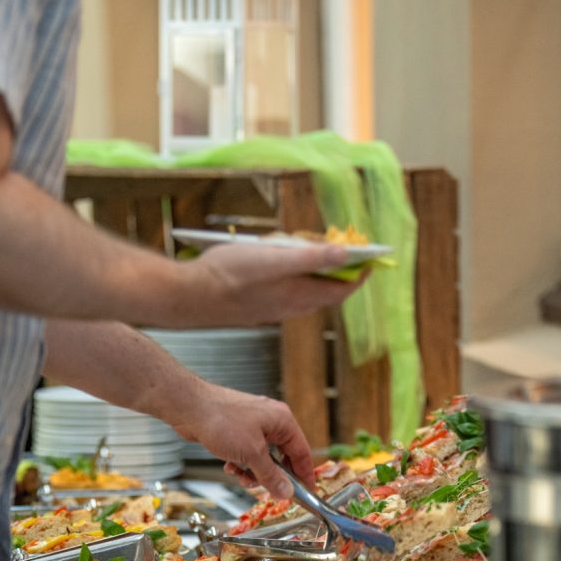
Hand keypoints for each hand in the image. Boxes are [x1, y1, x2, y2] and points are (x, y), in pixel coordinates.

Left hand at [173, 381, 314, 499]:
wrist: (190, 408)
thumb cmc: (222, 420)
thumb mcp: (252, 454)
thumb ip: (271, 475)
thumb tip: (286, 492)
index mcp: (282, 421)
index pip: (302, 453)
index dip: (305, 475)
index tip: (307, 493)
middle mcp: (271, 422)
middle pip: (281, 458)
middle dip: (270, 476)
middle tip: (264, 489)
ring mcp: (254, 426)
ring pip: (262, 459)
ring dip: (251, 472)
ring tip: (239, 474)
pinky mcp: (238, 431)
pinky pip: (247, 454)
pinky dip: (240, 464)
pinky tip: (229, 465)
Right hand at [178, 241, 367, 327]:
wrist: (189, 296)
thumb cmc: (228, 274)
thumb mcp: (274, 258)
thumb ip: (311, 257)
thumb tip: (345, 252)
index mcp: (297, 295)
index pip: (340, 290)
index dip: (358, 274)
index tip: (371, 260)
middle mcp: (288, 306)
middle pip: (324, 292)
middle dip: (339, 273)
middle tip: (348, 252)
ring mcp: (271, 308)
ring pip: (304, 294)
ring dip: (315, 275)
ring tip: (316, 254)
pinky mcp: (255, 306)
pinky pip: (284, 294)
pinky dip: (293, 279)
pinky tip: (280, 266)